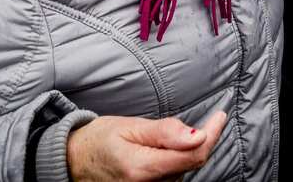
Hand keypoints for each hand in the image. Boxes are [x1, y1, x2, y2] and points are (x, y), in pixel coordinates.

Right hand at [67, 111, 226, 181]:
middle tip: (210, 119)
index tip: (219, 117)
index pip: (193, 155)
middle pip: (191, 163)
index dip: (212, 135)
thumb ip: (165, 132)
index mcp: (143, 169)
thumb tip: (197, 135)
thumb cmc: (97, 140)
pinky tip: (170, 149)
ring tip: (180, 134)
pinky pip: (172, 176)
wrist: (73, 161)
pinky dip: (178, 160)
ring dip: (189, 151)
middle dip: (202, 141)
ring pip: (184, 170)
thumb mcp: (130, 127)